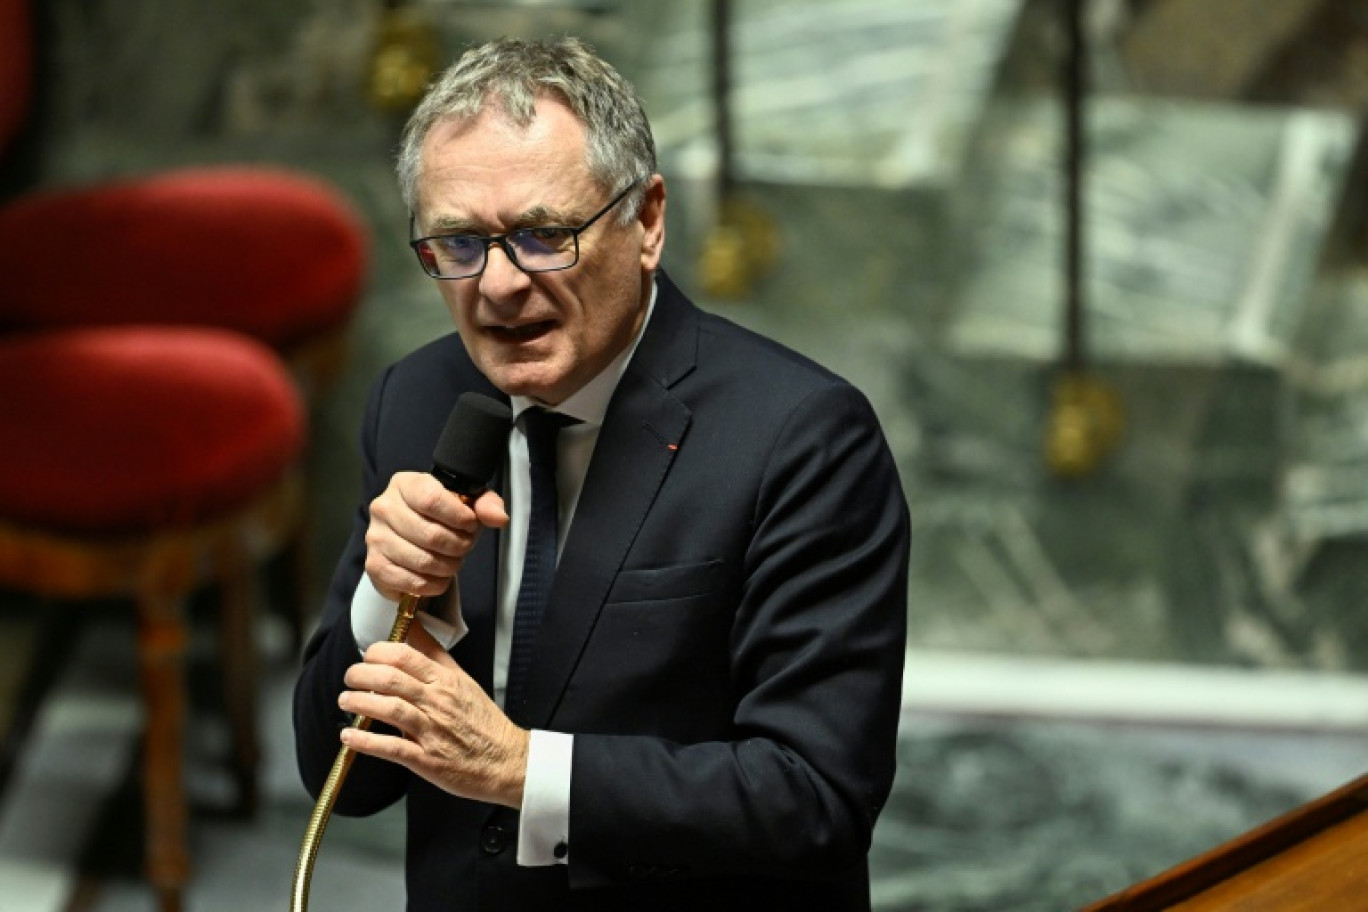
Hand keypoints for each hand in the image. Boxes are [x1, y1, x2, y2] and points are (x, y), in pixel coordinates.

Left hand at [338, 622, 528, 807]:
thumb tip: (415, 629)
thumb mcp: (463, 680)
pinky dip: (366, 741)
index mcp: (446, 681)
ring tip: (346, 700)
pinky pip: (392, 748)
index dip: (378, 652)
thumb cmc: (484, 723)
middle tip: (350, 678)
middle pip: (392, 679)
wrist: (507, 760)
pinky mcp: (427, 760)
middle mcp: (438, 702)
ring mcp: (432, 731)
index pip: (406, 655)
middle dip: (361, 674)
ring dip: (360, 703)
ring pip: (390, 709)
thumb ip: (435, 655)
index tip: (368, 656)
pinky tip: (349, 735)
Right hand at [364, 472, 507, 600]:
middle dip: (459, 545)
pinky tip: (440, 576)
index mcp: (405, 484)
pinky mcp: (375, 565)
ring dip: (448, 566)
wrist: (412, 540)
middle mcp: (384, 507)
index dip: (460, 517)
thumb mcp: (467, 503)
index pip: (433, 500)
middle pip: (431, 534)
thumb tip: (499, 518)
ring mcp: (375, 537)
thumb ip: (486, 504)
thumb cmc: (441, 517)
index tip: (471, 524)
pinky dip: (434, 584)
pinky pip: (412, 582)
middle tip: (465, 546)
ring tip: (453, 561)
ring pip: (423, 560)